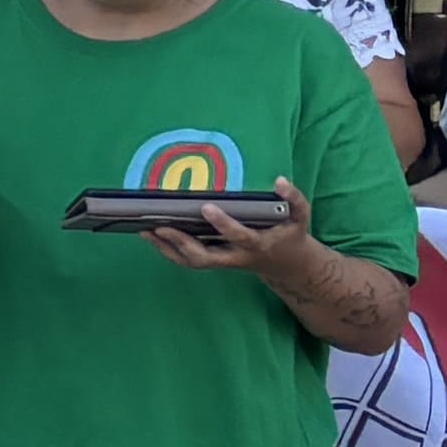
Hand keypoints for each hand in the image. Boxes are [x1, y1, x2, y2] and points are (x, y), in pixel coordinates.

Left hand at [149, 175, 319, 282]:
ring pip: (192, 262)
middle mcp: (237, 256)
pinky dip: (169, 250)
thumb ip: (293, 199)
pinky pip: (188, 260)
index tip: (206, 207)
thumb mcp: (300, 217)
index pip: (239, 236)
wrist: (289, 265)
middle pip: (205, 257)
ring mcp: (224, 261)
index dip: (223, 224)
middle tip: (160, 226)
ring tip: (146, 230)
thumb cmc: (290, 236)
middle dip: (181, 243)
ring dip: (168, 248)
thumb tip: (280, 181)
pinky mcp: (215, 261)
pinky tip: (153, 235)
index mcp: (258, 245)